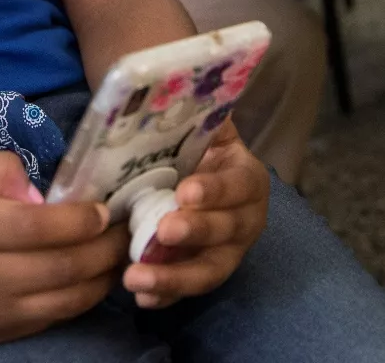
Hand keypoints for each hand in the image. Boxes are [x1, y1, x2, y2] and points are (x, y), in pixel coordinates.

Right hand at [0, 152, 128, 342]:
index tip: (105, 207)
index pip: (41, 228)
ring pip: (67, 301)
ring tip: (122, 253)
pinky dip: (82, 300)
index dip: (82, 219)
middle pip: (65, 267)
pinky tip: (96, 277)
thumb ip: (1, 169)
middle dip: (108, 248)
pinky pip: (54, 319)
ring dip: (104, 277)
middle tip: (129, 229)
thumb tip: (45, 193)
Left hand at [122, 121, 269, 307]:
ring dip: (175, 277)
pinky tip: (142, 297)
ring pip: (209, 271)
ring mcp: (226, 253)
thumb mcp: (204, 127)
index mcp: (247, 178)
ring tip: (137, 278)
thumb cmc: (194, 148)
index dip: (216, 190)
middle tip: (161, 231)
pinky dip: (165, 296)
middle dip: (195, 232)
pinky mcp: (201, 273)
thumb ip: (199, 113)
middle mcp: (245, 220)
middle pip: (227, 232)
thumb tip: (177, 86)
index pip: (240, 186)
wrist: (190, 174)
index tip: (185, 191)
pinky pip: (186, 292)